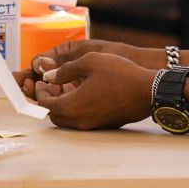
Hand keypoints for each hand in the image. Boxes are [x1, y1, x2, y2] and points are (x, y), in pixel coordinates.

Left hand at [33, 52, 157, 129]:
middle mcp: (80, 121)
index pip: (45, 105)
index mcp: (73, 106)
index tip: (41, 82)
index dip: (40, 93)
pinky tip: (83, 92)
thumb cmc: (120, 74)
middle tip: (52, 85)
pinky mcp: (103, 125)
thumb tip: (49, 77)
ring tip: (67, 86)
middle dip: (49, 100)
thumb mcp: (89, 62)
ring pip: (68, 119)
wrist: (148, 91)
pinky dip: (76, 108)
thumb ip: (65, 70)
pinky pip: (81, 120)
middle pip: (54, 116)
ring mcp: (92, 125)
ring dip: (63, 104)